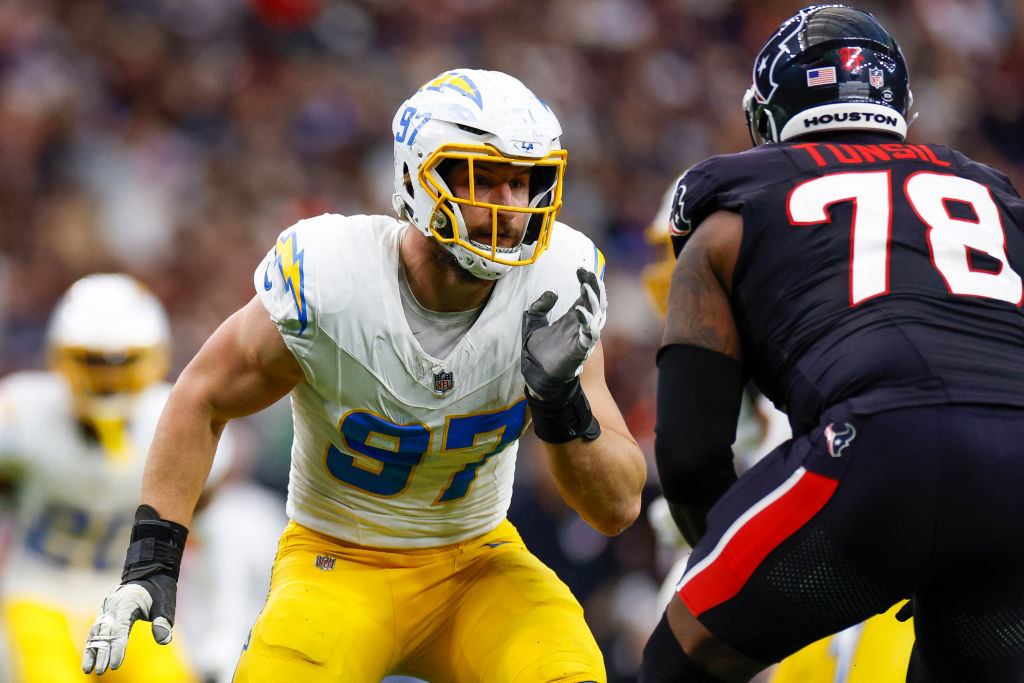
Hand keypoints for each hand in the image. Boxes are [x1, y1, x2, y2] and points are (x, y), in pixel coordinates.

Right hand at [82, 504, 186, 674]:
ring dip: (92, 650)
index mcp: (127, 604)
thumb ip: (163, 621)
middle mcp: (113, 607)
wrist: (150, 569)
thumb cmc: (160, 588)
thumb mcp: (166, 602)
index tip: (115, 664)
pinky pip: (96, 630)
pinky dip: (92, 643)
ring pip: (96, 632)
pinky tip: (89, 658)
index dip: (117, 647)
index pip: (120, 629)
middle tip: (100, 671)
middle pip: (105, 633)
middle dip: (102, 653)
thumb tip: (164, 640)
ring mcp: (107, 609)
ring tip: (87, 669)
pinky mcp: (106, 613)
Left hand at [521, 267, 606, 399]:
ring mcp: (582, 337)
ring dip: (592, 301)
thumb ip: (540, 306)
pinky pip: (588, 335)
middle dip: (594, 286)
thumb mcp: (533, 321)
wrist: (535, 374)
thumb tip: (553, 292)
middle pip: (596, 302)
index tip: (580, 269)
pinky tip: (579, 310)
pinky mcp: (579, 351)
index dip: (587, 281)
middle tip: (588, 272)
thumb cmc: (538, 350)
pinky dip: (586, 322)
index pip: (587, 295)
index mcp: (573, 317)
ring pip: (596, 316)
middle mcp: (581, 325)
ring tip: (584, 287)